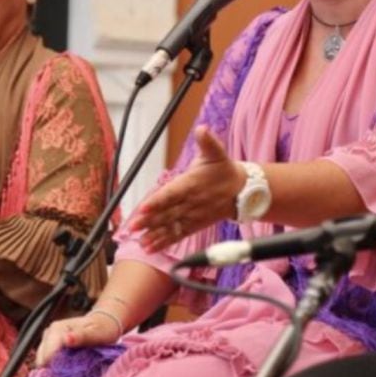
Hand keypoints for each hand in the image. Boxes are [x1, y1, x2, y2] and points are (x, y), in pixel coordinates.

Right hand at [35, 312, 121, 366]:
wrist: (104, 323)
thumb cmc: (102, 328)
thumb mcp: (96, 333)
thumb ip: (81, 337)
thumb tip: (67, 339)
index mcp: (57, 328)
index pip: (48, 354)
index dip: (58, 365)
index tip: (72, 367)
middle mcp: (49, 332)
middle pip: (43, 359)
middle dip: (56, 366)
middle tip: (74, 364)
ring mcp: (48, 339)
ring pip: (43, 361)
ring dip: (56, 365)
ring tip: (73, 361)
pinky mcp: (49, 345)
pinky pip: (47, 360)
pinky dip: (57, 364)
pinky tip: (69, 361)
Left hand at [130, 126, 243, 252]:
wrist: (242, 191)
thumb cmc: (224, 170)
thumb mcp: (217, 153)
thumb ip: (208, 142)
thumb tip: (203, 129)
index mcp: (192, 184)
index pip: (172, 194)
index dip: (158, 201)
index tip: (144, 206)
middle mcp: (191, 202)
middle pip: (168, 212)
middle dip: (150, 220)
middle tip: (133, 226)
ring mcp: (193, 216)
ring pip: (171, 226)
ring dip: (154, 234)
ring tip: (139, 241)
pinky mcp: (194, 225)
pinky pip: (178, 234)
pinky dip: (164, 242)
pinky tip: (149, 247)